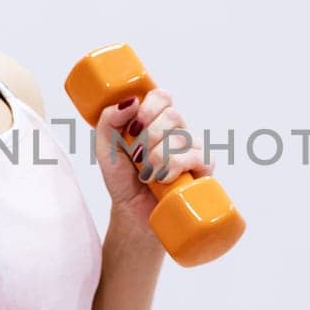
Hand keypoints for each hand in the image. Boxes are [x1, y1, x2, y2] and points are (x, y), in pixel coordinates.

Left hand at [92, 88, 215, 231]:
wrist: (133, 212)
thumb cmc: (122, 179)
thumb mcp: (105, 147)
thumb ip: (108, 119)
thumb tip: (131, 101)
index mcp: (156, 120)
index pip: (162, 97)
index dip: (149, 108)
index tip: (133, 128)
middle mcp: (177, 130)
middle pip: (173, 115)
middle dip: (149, 137)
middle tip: (137, 157)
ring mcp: (193, 148)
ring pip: (182, 137)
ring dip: (158, 157)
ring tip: (147, 174)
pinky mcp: (204, 167)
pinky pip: (197, 156)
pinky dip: (175, 168)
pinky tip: (164, 179)